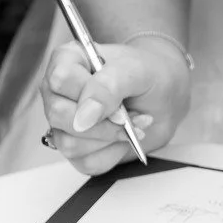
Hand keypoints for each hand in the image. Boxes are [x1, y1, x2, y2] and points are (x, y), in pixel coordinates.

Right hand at [41, 40, 190, 176]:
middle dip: (102, 122)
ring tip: (131, 123)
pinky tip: (125, 137)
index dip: (88, 94)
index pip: (60, 80)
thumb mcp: (137, 70)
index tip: (117, 100)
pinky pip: (86, 163)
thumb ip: (109, 85)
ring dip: (110, 138)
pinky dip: (113, 153)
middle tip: (128, 115)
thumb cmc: (149, 75)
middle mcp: (58, 91)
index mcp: (68, 59)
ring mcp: (63, 121)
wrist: (164, 98)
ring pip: (70, 144)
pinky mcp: (76, 147)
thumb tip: (84, 115)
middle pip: (58, 115)